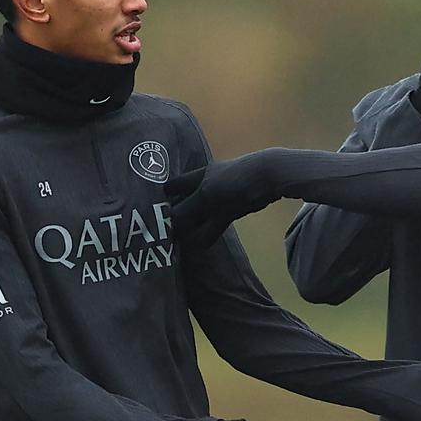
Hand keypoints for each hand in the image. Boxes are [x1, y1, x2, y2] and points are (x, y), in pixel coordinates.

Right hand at [165, 152, 279, 248]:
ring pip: (201, 215)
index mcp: (199, 175)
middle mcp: (207, 185)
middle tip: (162, 231)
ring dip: (192, 227)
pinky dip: (207, 234)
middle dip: (176, 215)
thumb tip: (170, 224)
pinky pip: (216, 224)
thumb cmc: (234, 180)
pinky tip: (199, 245)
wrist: (269, 178)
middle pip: (186, 202)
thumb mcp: (207, 195)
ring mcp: (221, 198)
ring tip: (178, 242)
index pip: (174, 186)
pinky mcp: (233, 210)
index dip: (164, 199)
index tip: (151, 214)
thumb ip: (187, 209)